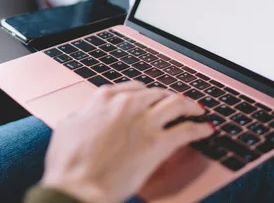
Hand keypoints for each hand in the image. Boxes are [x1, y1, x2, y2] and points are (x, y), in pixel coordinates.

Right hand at [41, 82, 212, 202]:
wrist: (79, 186)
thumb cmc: (69, 162)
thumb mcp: (67, 127)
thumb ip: (81, 115)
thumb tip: (83, 116)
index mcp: (104, 98)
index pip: (133, 88)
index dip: (146, 93)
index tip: (152, 98)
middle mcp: (127, 104)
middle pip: (157, 93)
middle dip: (169, 98)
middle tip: (178, 104)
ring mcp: (144, 122)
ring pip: (176, 104)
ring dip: (190, 106)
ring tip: (198, 110)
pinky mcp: (158, 143)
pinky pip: (187, 130)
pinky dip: (199, 128)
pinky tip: (206, 129)